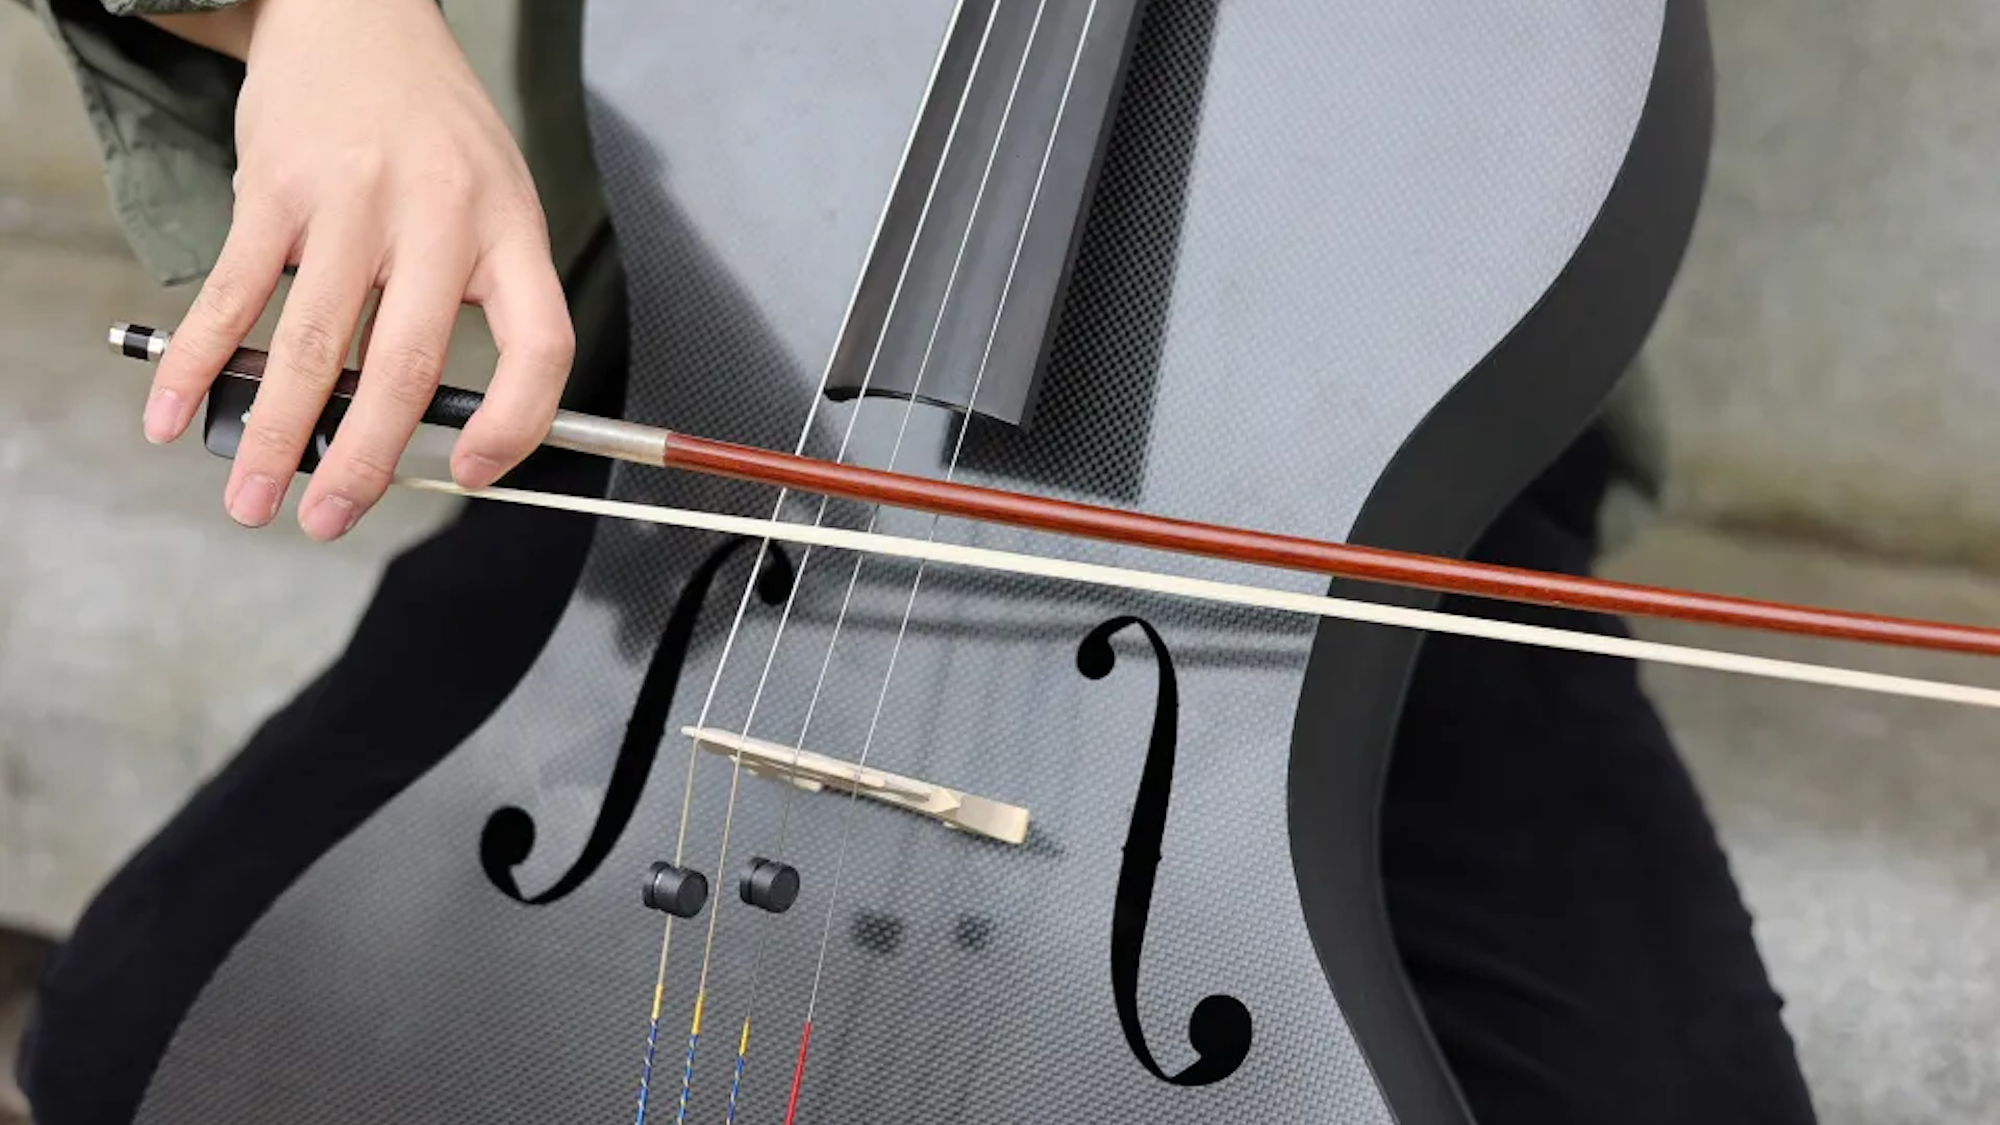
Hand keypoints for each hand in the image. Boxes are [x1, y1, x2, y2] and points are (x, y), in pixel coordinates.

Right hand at [141, 0, 573, 539]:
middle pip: (407, 365)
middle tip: (330, 520)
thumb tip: (441, 422)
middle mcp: (439, 217)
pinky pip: (234, 291)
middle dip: (364, 460)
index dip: (518, 424)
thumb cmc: (434, 130)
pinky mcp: (274, 186)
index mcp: (510, 230)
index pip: (541, 346)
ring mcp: (352, 200)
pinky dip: (199, 362)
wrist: (360, 15)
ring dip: (275, 432)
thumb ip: (481, 296)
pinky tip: (176, 412)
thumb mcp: (494, 200)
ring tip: (252, 496)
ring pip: (311, 343)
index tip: (475, 474)